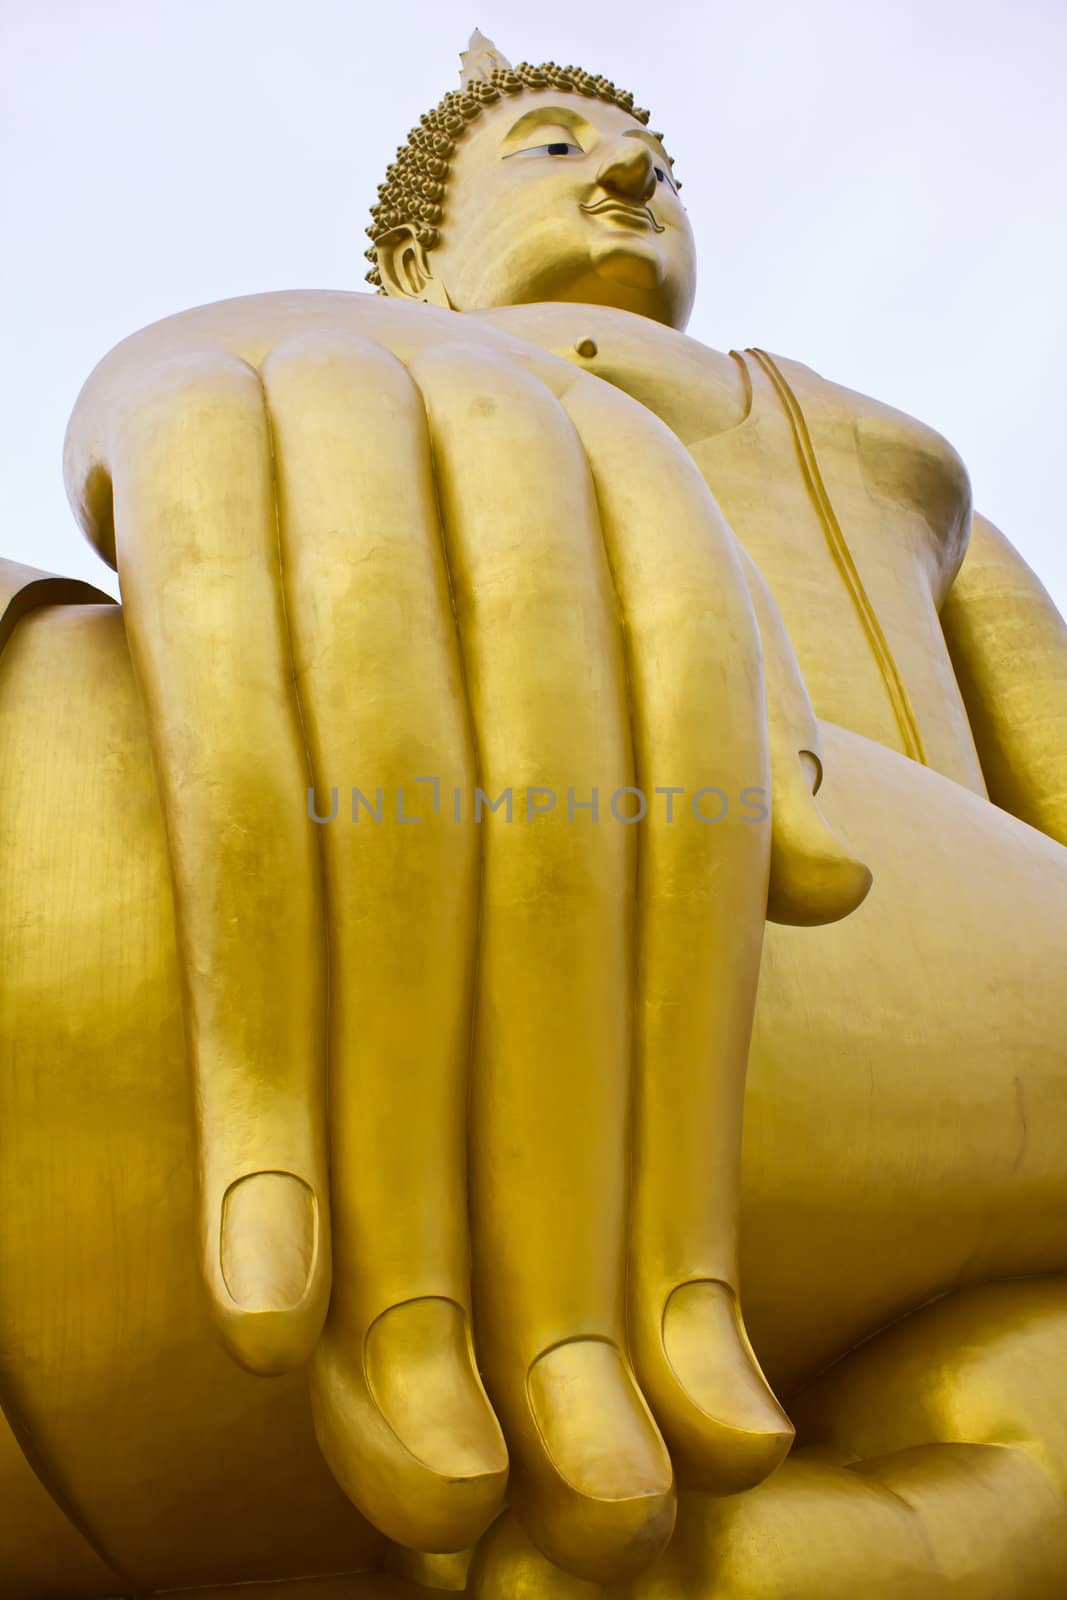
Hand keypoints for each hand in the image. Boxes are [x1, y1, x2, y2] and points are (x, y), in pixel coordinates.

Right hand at [64, 292, 867, 1581]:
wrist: (259, 346)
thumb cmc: (438, 520)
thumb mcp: (593, 611)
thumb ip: (707, 737)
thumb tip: (840, 885)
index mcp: (645, 499)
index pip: (695, 844)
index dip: (693, 1105)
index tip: (686, 1359)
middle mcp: (521, 461)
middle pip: (561, 873)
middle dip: (557, 1172)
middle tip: (557, 1445)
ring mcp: (346, 447)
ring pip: (393, 853)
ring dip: (389, 1143)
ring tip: (388, 1390)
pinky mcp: (179, 464)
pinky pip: (227, 792)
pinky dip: (252, 1029)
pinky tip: (256, 1253)